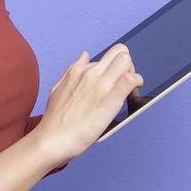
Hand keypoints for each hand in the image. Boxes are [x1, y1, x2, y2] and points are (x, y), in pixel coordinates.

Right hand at [31, 43, 144, 165]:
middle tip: (126, 79)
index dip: (114, 67)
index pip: (106, 56)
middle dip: (127, 63)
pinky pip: (131, 79)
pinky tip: (134, 94)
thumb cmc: (56, 119)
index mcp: (78, 70)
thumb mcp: (59, 87)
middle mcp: (90, 73)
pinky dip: (137, 84)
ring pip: (126, 61)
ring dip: (133, 73)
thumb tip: (85, 55)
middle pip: (120, 51)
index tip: (114, 79)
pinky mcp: (111, 98)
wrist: (54, 138)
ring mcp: (101, 84)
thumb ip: (73, 70)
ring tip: (131, 89)